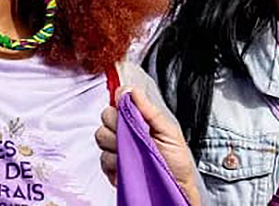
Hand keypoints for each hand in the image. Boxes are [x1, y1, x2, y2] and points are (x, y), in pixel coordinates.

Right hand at [96, 88, 200, 203]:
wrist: (176, 188)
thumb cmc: (177, 161)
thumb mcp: (169, 131)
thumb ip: (149, 110)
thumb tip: (131, 90)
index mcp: (137, 119)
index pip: (117, 102)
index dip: (119, 104)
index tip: (127, 111)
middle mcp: (124, 132)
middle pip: (105, 117)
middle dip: (117, 125)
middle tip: (134, 135)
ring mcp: (117, 149)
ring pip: (101, 137)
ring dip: (117, 145)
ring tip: (134, 153)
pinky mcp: (111, 167)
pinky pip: (103, 160)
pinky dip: (115, 163)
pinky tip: (129, 165)